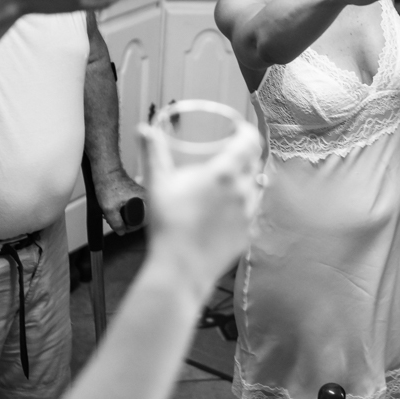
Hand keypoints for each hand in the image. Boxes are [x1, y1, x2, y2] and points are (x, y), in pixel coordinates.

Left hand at [92, 166, 147, 233]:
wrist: (104, 170)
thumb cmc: (108, 183)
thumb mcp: (110, 208)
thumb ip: (116, 222)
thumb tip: (121, 232)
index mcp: (145, 199)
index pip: (146, 221)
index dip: (134, 227)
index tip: (124, 227)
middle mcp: (145, 197)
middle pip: (140, 218)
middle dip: (127, 222)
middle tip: (116, 221)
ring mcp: (140, 195)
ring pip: (134, 212)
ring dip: (123, 216)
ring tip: (112, 215)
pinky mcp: (134, 194)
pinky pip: (131, 206)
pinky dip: (122, 210)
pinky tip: (113, 209)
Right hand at [142, 119, 263, 292]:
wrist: (180, 268)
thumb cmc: (168, 225)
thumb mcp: (158, 183)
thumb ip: (153, 153)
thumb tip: (144, 130)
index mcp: (224, 174)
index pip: (250, 142)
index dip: (248, 132)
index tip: (241, 129)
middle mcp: (242, 191)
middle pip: (253, 164)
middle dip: (245, 156)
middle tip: (231, 154)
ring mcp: (248, 214)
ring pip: (255, 188)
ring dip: (246, 180)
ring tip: (228, 181)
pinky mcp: (248, 233)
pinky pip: (251, 212)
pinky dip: (243, 205)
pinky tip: (227, 209)